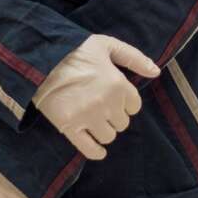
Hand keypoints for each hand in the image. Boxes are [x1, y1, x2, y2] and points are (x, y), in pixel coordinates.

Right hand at [30, 33, 160, 160]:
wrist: (41, 58)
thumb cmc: (76, 50)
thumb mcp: (107, 45)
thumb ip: (134, 57)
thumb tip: (156, 72)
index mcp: (118, 84)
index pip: (134, 106)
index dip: (125, 102)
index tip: (115, 96)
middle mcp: (106, 103)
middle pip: (122, 123)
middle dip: (115, 116)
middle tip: (102, 106)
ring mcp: (88, 117)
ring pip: (108, 136)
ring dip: (104, 130)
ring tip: (94, 119)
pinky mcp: (70, 128)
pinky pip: (90, 150)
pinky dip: (96, 152)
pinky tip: (97, 148)